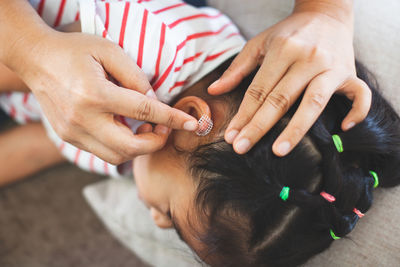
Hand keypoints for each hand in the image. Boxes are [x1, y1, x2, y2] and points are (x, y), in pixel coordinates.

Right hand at [10, 31, 197, 163]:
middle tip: (164, 128)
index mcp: (95, 94)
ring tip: (145, 127)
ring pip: (117, 157)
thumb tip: (156, 103)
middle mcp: (82, 119)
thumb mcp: (109, 51)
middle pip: (131, 147)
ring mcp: (73, 133)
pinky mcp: (69, 138)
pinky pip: (102, 152)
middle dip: (156, 142)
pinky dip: (121, 146)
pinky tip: (125, 128)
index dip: (173, 119)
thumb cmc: (75, 50)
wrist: (36, 60)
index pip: (145, 112)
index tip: (192, 124)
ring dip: (138, 147)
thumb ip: (136, 78)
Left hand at [208, 2, 370, 155]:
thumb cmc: (289, 33)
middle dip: (259, 127)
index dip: (243, 115)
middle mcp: (307, 58)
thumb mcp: (259, 44)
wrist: (326, 13)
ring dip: (295, 129)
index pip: (258, 90)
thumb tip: (213, 91)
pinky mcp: (350, 73)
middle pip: (280, 99)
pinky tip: (342, 129)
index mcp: (282, 50)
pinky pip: (360, 95)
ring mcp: (331, 66)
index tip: (231, 137)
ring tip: (278, 151)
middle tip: (242, 148)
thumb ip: (237, 69)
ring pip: (313, 102)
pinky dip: (356, 112)